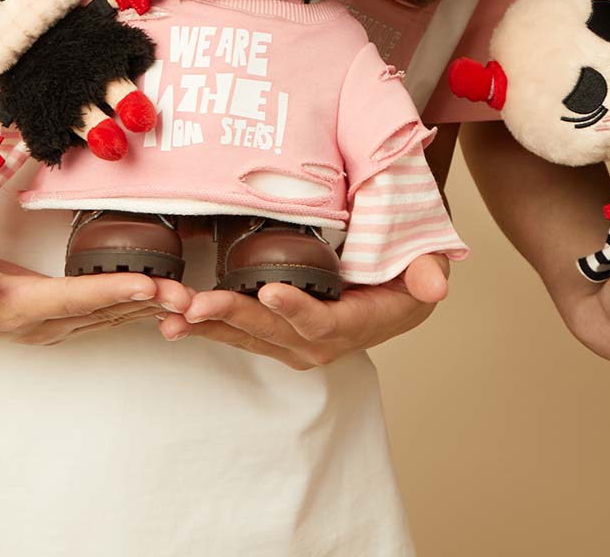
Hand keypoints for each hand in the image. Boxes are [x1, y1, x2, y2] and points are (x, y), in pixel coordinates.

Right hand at [0, 236, 191, 344]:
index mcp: (7, 308)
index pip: (68, 300)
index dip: (109, 294)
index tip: (147, 286)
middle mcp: (33, 319)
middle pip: (99, 312)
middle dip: (147, 305)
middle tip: (191, 296)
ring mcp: (43, 317)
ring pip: (105, 314)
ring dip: (148, 306)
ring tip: (190, 297)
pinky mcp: (50, 307)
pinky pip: (98, 309)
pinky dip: (133, 303)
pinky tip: (161, 295)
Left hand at [158, 254, 449, 369]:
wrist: (400, 296)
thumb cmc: (409, 275)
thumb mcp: (427, 267)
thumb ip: (428, 274)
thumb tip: (435, 286)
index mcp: (356, 323)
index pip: (323, 321)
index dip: (296, 308)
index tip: (269, 290)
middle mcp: (321, 342)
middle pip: (274, 331)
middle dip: (233, 316)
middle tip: (196, 304)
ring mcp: (297, 342)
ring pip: (249, 336)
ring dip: (210, 326)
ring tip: (174, 315)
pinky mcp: (278, 335)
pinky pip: (241, 333)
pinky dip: (208, 326)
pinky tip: (175, 319)